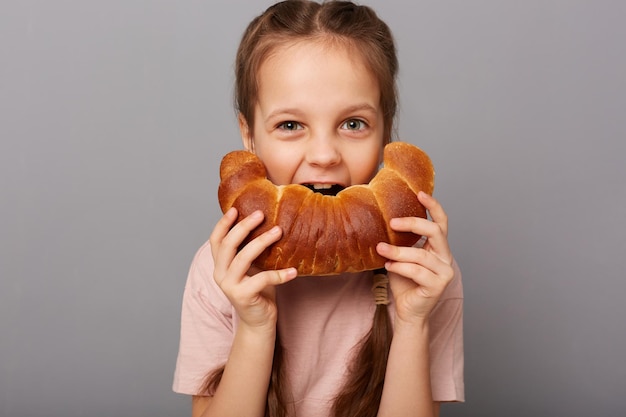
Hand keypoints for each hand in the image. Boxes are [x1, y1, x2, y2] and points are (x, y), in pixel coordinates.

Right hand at [209, 208, 297, 330]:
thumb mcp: (253, 267)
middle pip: (228, 245)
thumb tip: (268, 222)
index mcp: (220, 265)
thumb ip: (251, 250)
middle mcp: (220, 274)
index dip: (223, 224)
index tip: (235, 209)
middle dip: (244, 227)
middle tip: (261, 214)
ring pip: (243, 258)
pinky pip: (262, 279)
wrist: (259, 321)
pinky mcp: (243, 296)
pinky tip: (294, 270)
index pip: (216, 240)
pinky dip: (280, 274)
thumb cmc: (258, 289)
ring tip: (279, 231)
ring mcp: (230, 286)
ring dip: (262, 242)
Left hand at [376, 192, 454, 324]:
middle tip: (391, 222)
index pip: (441, 222)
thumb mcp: (400, 257)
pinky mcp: (438, 285)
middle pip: (435, 232)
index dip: (433, 206)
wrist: (408, 311)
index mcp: (438, 248)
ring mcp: (445, 272)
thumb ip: (399, 241)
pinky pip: (417, 271)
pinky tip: (388, 266)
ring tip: (381, 248)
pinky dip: (400, 267)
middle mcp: (445, 257)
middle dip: (413, 224)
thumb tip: (380, 221)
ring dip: (398, 250)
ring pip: (421, 254)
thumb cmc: (404, 283)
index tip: (419, 193)